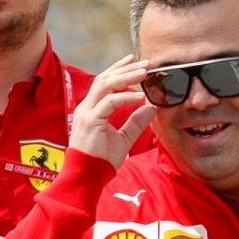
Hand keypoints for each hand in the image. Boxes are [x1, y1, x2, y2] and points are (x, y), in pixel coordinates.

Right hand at [68, 54, 157, 169]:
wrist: (86, 177)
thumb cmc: (101, 160)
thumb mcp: (123, 138)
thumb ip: (136, 122)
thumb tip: (151, 107)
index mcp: (92, 109)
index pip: (104, 82)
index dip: (120, 70)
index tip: (136, 62)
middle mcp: (87, 108)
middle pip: (105, 79)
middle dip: (126, 68)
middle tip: (146, 63)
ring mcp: (87, 113)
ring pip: (105, 85)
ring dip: (126, 76)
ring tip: (144, 73)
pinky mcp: (90, 121)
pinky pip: (109, 102)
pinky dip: (126, 97)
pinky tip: (140, 97)